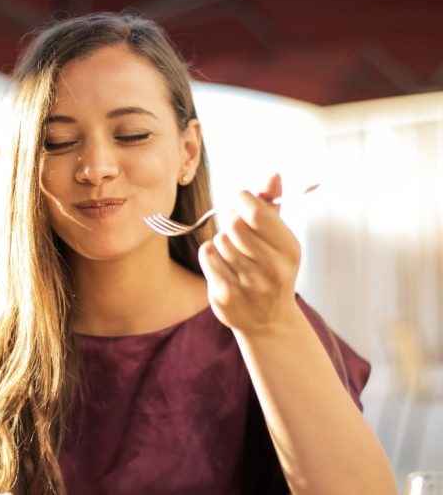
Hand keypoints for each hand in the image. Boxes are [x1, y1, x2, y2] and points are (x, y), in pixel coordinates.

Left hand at [198, 174, 300, 334]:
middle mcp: (272, 269)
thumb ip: (272, 206)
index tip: (240, 202)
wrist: (268, 321)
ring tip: (234, 253)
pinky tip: (223, 265)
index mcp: (289, 250)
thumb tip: (273, 175)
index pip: (256, 212)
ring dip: (222, 241)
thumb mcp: (280, 239)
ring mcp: (248, 284)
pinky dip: (211, 255)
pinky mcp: (225, 295)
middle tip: (236, 230)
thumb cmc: (272, 269)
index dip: (242, 200)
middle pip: (234, 224)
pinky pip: (208, 255)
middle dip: (231, 221)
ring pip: (219, 239)